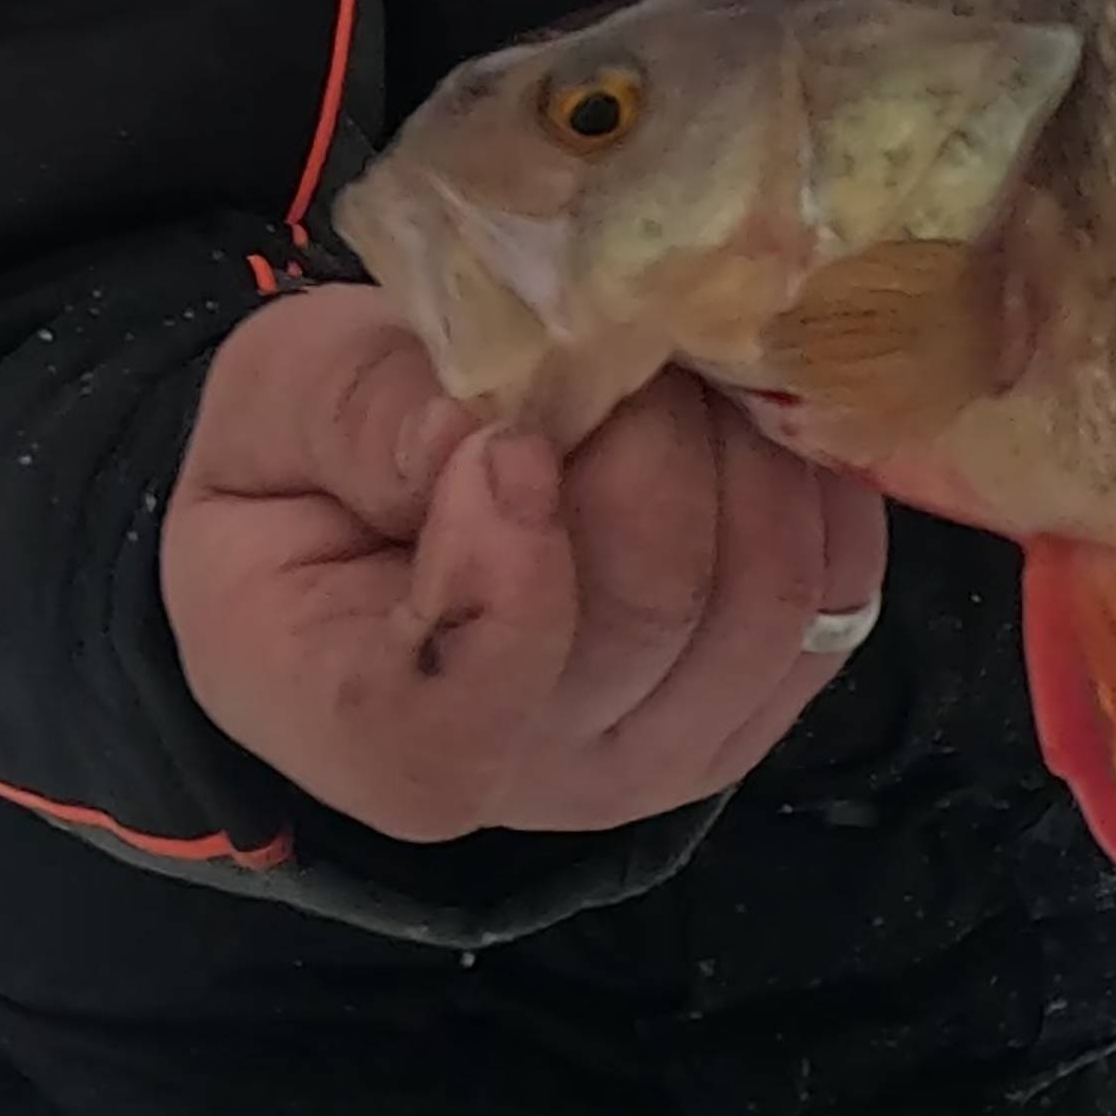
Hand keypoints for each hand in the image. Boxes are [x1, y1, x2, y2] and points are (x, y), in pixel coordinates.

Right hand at [160, 288, 887, 844]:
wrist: (364, 522)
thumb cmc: (306, 471)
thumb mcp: (277, 405)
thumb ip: (361, 416)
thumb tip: (492, 426)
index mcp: (367, 727)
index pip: (454, 719)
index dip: (505, 573)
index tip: (500, 438)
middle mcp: (529, 777)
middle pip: (650, 610)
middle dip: (648, 437)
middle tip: (611, 337)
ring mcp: (658, 760)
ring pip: (763, 599)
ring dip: (741, 448)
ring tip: (673, 369)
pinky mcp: (755, 710)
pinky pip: (838, 598)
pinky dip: (813, 486)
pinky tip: (750, 417)